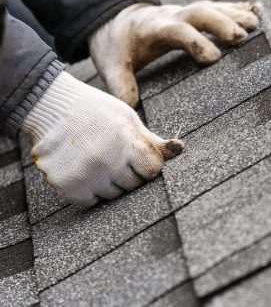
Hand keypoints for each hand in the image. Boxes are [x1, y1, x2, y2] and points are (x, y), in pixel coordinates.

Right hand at [21, 71, 183, 206]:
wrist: (51, 107)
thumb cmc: (96, 112)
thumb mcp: (128, 119)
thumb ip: (153, 141)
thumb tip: (181, 149)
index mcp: (126, 142)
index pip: (153, 170)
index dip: (148, 163)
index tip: (136, 155)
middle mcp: (107, 161)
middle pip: (134, 185)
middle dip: (129, 173)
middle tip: (113, 154)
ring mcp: (86, 176)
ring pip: (114, 195)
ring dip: (109, 183)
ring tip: (97, 159)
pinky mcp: (68, 187)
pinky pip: (92, 201)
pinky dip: (89, 190)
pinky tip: (83, 169)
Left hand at [89, 1, 259, 106]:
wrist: (116, 21)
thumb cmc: (118, 46)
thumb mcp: (111, 65)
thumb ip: (121, 84)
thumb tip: (131, 107)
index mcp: (154, 29)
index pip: (177, 31)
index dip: (195, 42)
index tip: (213, 58)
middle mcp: (172, 16)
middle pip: (200, 13)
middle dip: (222, 23)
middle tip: (242, 38)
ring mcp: (185, 13)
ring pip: (212, 8)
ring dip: (234, 14)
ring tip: (255, 25)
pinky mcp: (193, 14)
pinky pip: (217, 8)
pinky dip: (237, 9)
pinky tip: (256, 11)